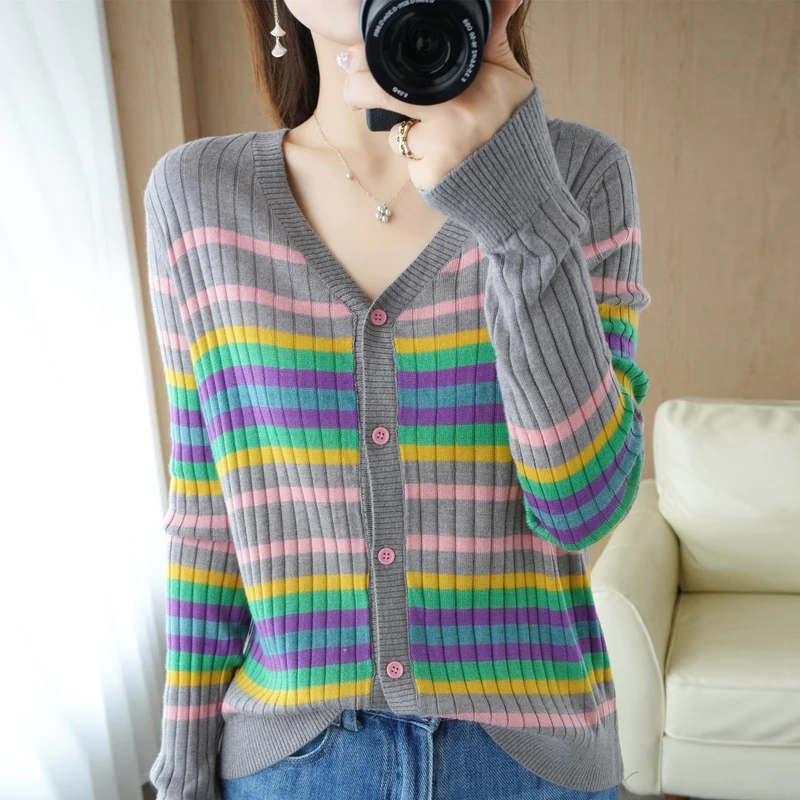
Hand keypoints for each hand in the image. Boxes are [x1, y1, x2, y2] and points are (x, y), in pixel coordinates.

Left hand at [338, 0, 534, 191]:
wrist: (523, 177)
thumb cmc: (512, 122)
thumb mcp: (509, 75)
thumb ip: (494, 38)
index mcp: (469, 82)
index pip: (403, 66)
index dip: (368, 59)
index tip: (349, 58)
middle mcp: (454, 114)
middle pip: (381, 94)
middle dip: (358, 91)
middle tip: (354, 91)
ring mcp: (441, 149)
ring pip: (395, 134)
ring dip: (404, 132)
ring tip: (433, 133)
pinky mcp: (432, 178)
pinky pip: (408, 164)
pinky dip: (418, 162)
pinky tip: (438, 159)